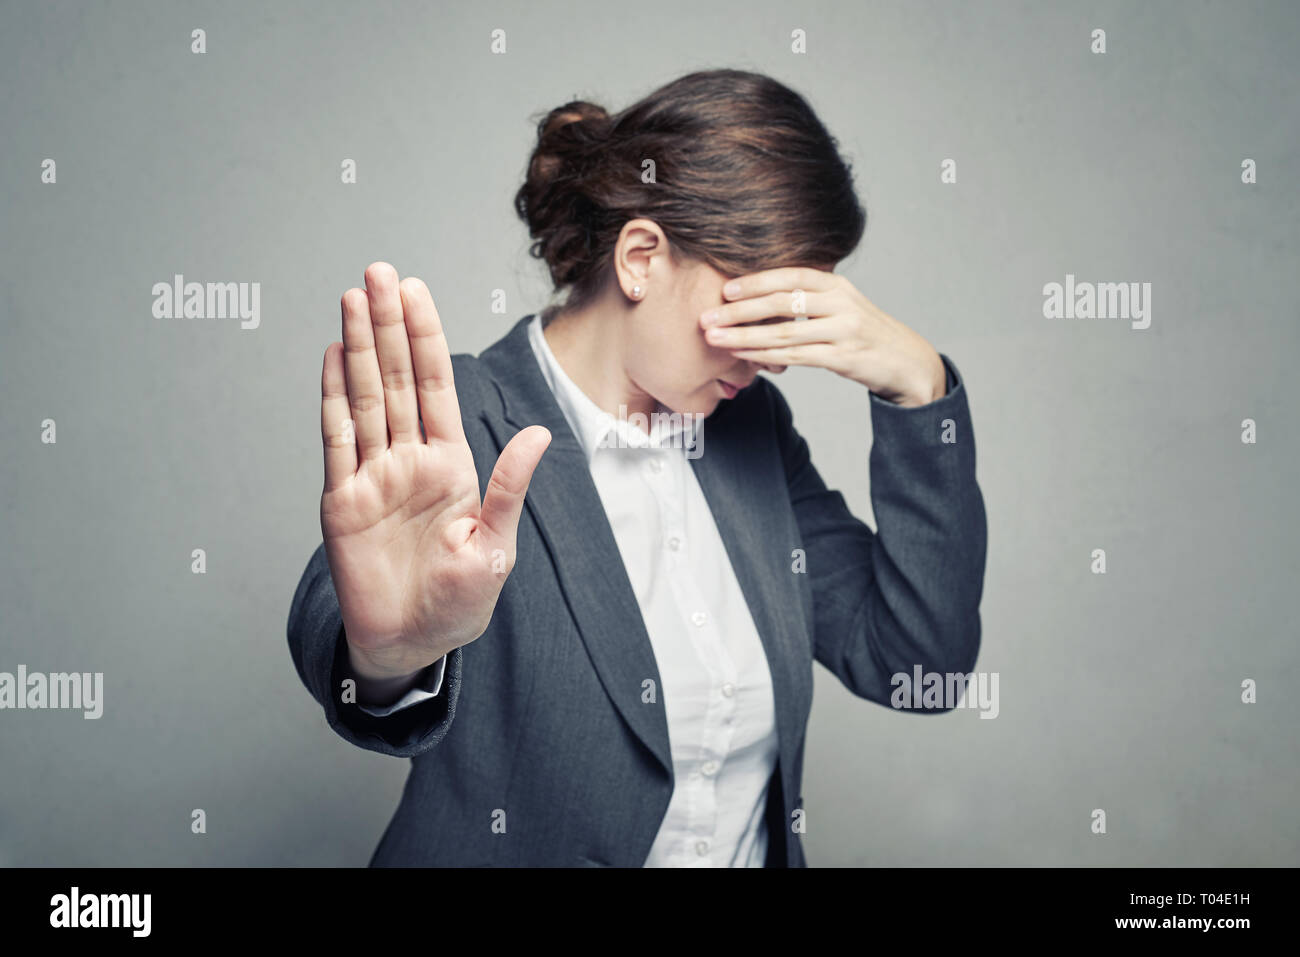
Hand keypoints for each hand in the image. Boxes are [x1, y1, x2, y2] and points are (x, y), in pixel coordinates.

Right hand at [319, 263, 550, 682]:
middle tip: (379, 272)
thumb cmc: (459, 602)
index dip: (426, 339)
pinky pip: (336, 440)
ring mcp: (373, 476)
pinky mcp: (340, 500)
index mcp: (451, 465)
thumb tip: (538, 434)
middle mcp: (410, 460)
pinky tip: (329, 357)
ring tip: (351, 298)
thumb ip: (509, 488)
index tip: (417, 293)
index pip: (437, 388)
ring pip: (364, 399)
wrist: (412, 643)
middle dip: (388, 326)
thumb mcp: (495, 547)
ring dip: (356, 348)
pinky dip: (331, 398)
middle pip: (396, 379)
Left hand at [699, 267, 947, 406]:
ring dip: (744, 336)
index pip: (791, 276)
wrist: (907, 362)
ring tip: (714, 338)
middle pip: (782, 303)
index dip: (757, 280)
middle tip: (706, 316)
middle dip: (739, 310)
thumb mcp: (842, 307)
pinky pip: (796, 356)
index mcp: (837, 286)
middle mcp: (841, 303)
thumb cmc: (864, 334)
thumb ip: (809, 299)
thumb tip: (761, 296)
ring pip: (784, 333)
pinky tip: (743, 355)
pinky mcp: (844, 358)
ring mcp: (844, 331)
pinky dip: (765, 355)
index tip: (725, 288)